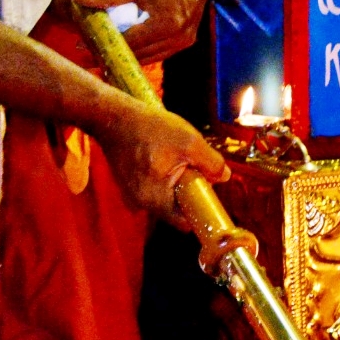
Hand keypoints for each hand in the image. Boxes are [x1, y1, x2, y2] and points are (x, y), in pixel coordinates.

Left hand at [74, 0, 212, 61]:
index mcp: (165, 24)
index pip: (129, 42)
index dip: (105, 45)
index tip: (84, 46)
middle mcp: (177, 37)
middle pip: (138, 55)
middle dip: (113, 54)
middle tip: (89, 53)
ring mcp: (183, 42)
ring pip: (148, 58)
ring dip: (127, 57)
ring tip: (104, 52)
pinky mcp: (186, 42)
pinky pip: (159, 53)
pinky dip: (142, 52)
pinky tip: (126, 49)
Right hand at [93, 102, 229, 223]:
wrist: (115, 117)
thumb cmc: (151, 129)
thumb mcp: (190, 143)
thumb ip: (211, 163)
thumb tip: (224, 177)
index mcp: (154, 199)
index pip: (184, 222)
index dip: (202, 211)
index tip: (211, 195)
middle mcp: (140, 203)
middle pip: (177, 209)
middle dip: (191, 192)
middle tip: (196, 169)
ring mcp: (133, 195)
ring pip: (168, 197)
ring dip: (179, 182)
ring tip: (177, 158)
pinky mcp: (131, 185)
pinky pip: (156, 188)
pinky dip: (166, 176)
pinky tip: (165, 156)